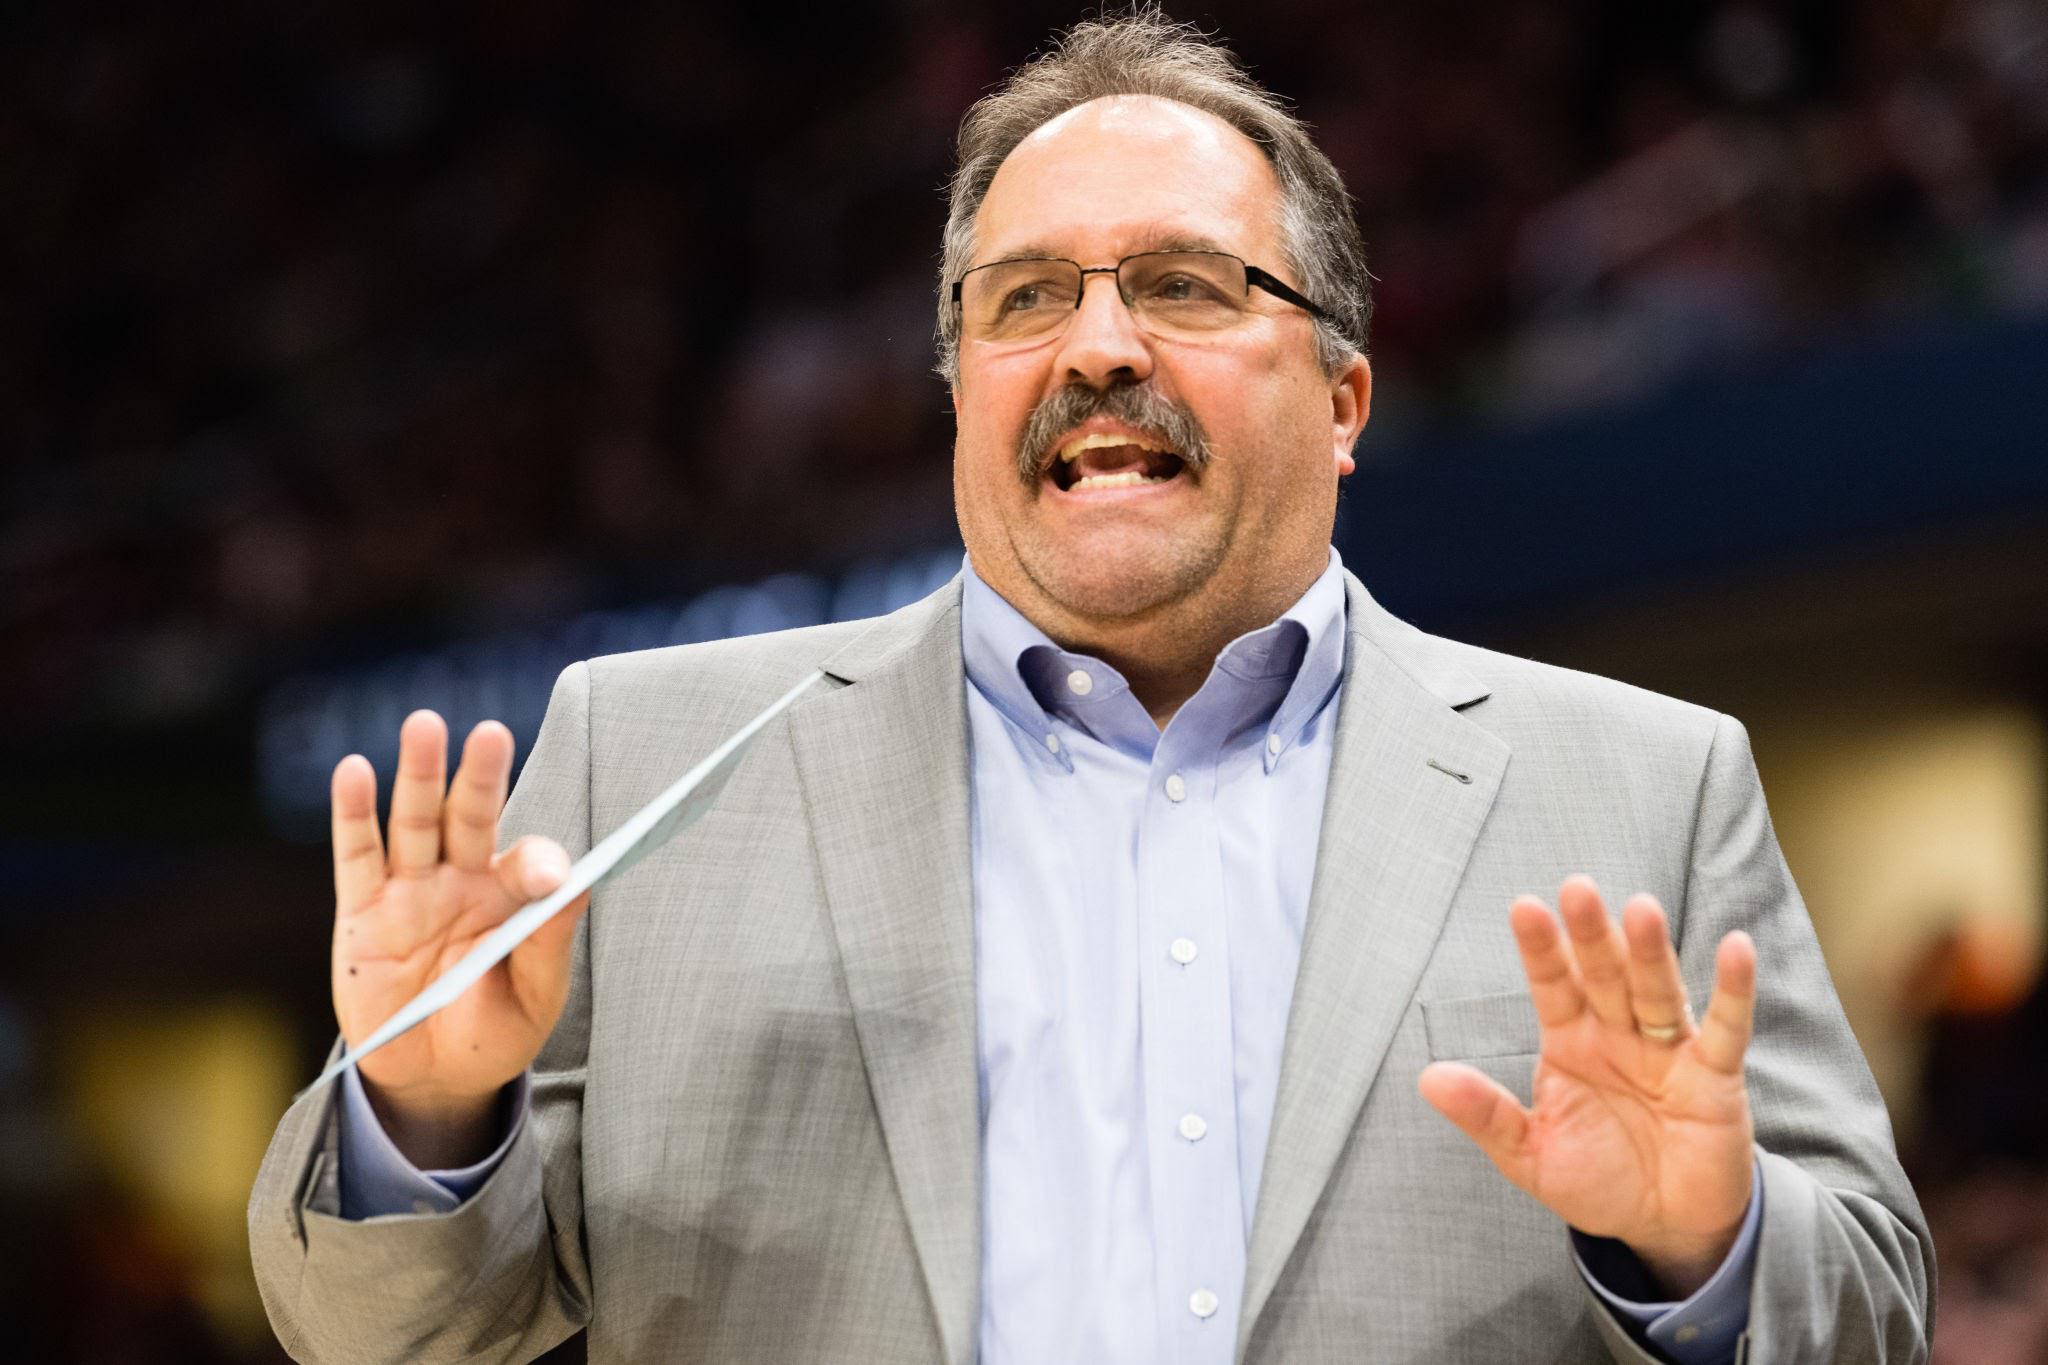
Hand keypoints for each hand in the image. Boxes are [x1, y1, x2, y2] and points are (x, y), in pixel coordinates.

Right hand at [330, 710, 588, 1166]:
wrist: (433, 1078)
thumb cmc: (494, 1032)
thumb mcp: (533, 998)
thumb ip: (548, 942)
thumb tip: (579, 881)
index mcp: (513, 897)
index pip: (528, 860)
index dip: (536, 862)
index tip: (546, 877)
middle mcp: (462, 880)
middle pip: (471, 816)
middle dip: (479, 776)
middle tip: (491, 733)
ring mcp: (410, 891)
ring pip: (415, 822)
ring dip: (419, 774)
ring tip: (424, 725)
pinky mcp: (361, 913)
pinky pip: (356, 856)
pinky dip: (352, 814)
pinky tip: (352, 772)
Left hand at [1418, 875, 1756, 1296]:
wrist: (1665, 1225)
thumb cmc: (1598, 1179)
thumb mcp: (1532, 1155)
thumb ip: (1488, 1116)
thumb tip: (1427, 1079)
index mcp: (1570, 1042)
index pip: (1551, 985)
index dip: (1540, 949)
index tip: (1524, 908)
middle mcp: (1616, 1033)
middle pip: (1602, 974)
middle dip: (1591, 934)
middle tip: (1578, 888)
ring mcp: (1667, 1048)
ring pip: (1657, 989)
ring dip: (1650, 951)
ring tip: (1642, 909)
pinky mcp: (1715, 1074)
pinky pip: (1725, 1027)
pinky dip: (1733, 990)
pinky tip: (1735, 948)